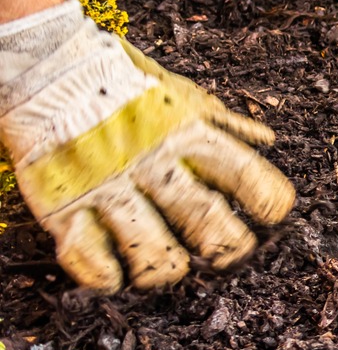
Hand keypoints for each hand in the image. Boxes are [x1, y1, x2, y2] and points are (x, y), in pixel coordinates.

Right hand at [0, 1, 294, 291]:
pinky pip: (86, 253)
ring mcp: (107, 186)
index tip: (272, 216)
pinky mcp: (63, 205)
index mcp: (188, 135)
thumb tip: (267, 140)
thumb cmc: (127, 87)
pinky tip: (117, 277)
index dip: (265, 199)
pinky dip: (105, 274)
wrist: (53, 72)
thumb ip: (225, 124)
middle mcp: (152, 163)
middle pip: (204, 218)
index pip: (243, 172)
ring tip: (173, 266)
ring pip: (150, 247)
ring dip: (167, 267)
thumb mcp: (183, 97)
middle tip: (228, 253)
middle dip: (225, 245)